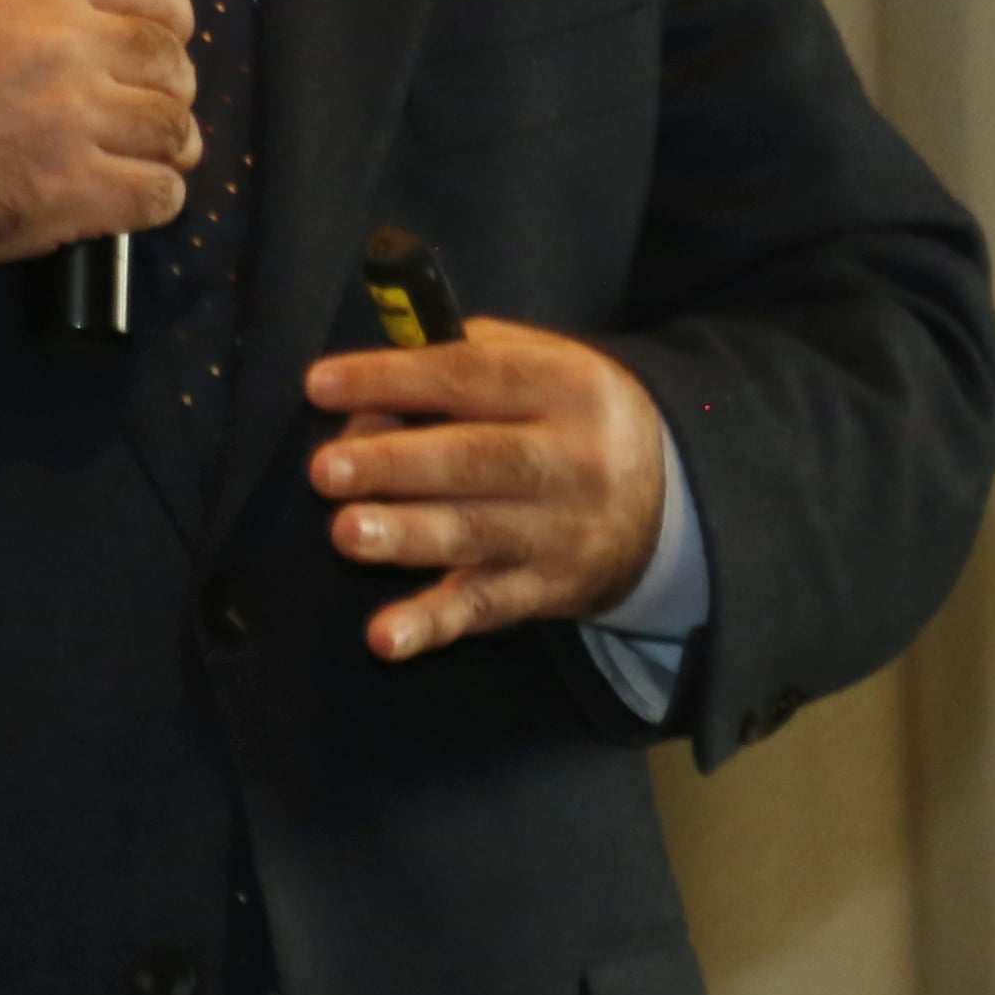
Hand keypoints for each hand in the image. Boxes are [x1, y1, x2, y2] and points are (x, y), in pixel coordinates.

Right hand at [0, 0, 197, 266]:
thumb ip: (57, 1)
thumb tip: (139, 0)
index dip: (172, 9)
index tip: (170, 32)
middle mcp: (66, 48)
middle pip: (169, 61)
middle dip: (168, 88)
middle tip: (142, 108)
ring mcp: (74, 121)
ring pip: (172, 129)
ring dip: (166, 146)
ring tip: (141, 154)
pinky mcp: (75, 192)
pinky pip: (159, 194)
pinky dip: (157, 197)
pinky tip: (128, 195)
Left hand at [301, 319, 669, 660]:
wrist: (675, 499)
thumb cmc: (572, 415)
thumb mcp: (544, 362)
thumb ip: (460, 357)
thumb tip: (370, 386)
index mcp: (567, 385)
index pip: (471, 375)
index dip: (393, 378)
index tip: (319, 384)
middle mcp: (572, 459)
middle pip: (476, 459)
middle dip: (396, 464)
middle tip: (326, 469)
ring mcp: (562, 532)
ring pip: (476, 534)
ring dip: (407, 536)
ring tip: (346, 533)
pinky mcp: (549, 591)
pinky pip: (485, 609)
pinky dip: (433, 625)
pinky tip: (384, 637)